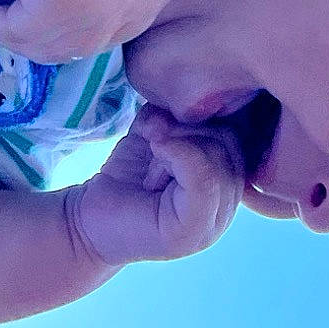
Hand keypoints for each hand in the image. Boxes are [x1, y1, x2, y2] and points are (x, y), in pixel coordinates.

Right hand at [0, 0, 197, 64]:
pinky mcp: (60, 14)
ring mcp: (105, 14)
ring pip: (60, 47)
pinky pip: (21, 34)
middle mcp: (145, 0)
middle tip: (23, 16)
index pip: (135, 9)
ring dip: (23, 36)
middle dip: (59, 34)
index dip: (98, 11)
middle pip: (99, 37)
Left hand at [65, 105, 242, 265]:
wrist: (88, 221)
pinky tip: (156, 150)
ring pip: (217, 157)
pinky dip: (179, 153)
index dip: (204, 114)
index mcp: (227, 179)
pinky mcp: (194, 230)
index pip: (240, 130)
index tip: (163, 121)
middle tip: (153, 138)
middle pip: (231, 141)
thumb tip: (198, 97)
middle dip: (187, 127)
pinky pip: (205, 180)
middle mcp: (228, 203)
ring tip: (151, 152)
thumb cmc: (126, 177)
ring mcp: (215, 221)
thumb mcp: (161, 134)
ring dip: (176, 141)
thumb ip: (184, 116)